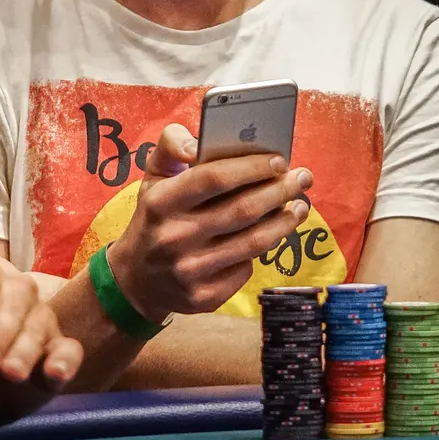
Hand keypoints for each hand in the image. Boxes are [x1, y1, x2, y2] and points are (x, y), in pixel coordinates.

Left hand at [0, 254, 83, 388]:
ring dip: (26, 347)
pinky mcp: (59, 351)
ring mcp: (40, 322)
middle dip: (3, 325)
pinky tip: (52, 374)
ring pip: (41, 321)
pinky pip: (69, 349)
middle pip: (17, 294)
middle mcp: (15, 297)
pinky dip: (64, 360)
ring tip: (11, 373)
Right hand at [107, 123, 312, 320]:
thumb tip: (197, 142)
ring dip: (285, 221)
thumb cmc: (156, 218)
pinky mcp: (203, 297)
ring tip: (300, 206)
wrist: (136, 280)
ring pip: (253, 242)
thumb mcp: (154, 178)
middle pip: (243, 209)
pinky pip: (246, 269)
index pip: (214, 177)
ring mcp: (189, 270)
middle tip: (302, 179)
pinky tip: (272, 235)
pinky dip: (262, 250)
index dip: (252, 167)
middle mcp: (174, 237)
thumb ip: (172, 146)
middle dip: (280, 190)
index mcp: (161, 202)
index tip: (279, 159)